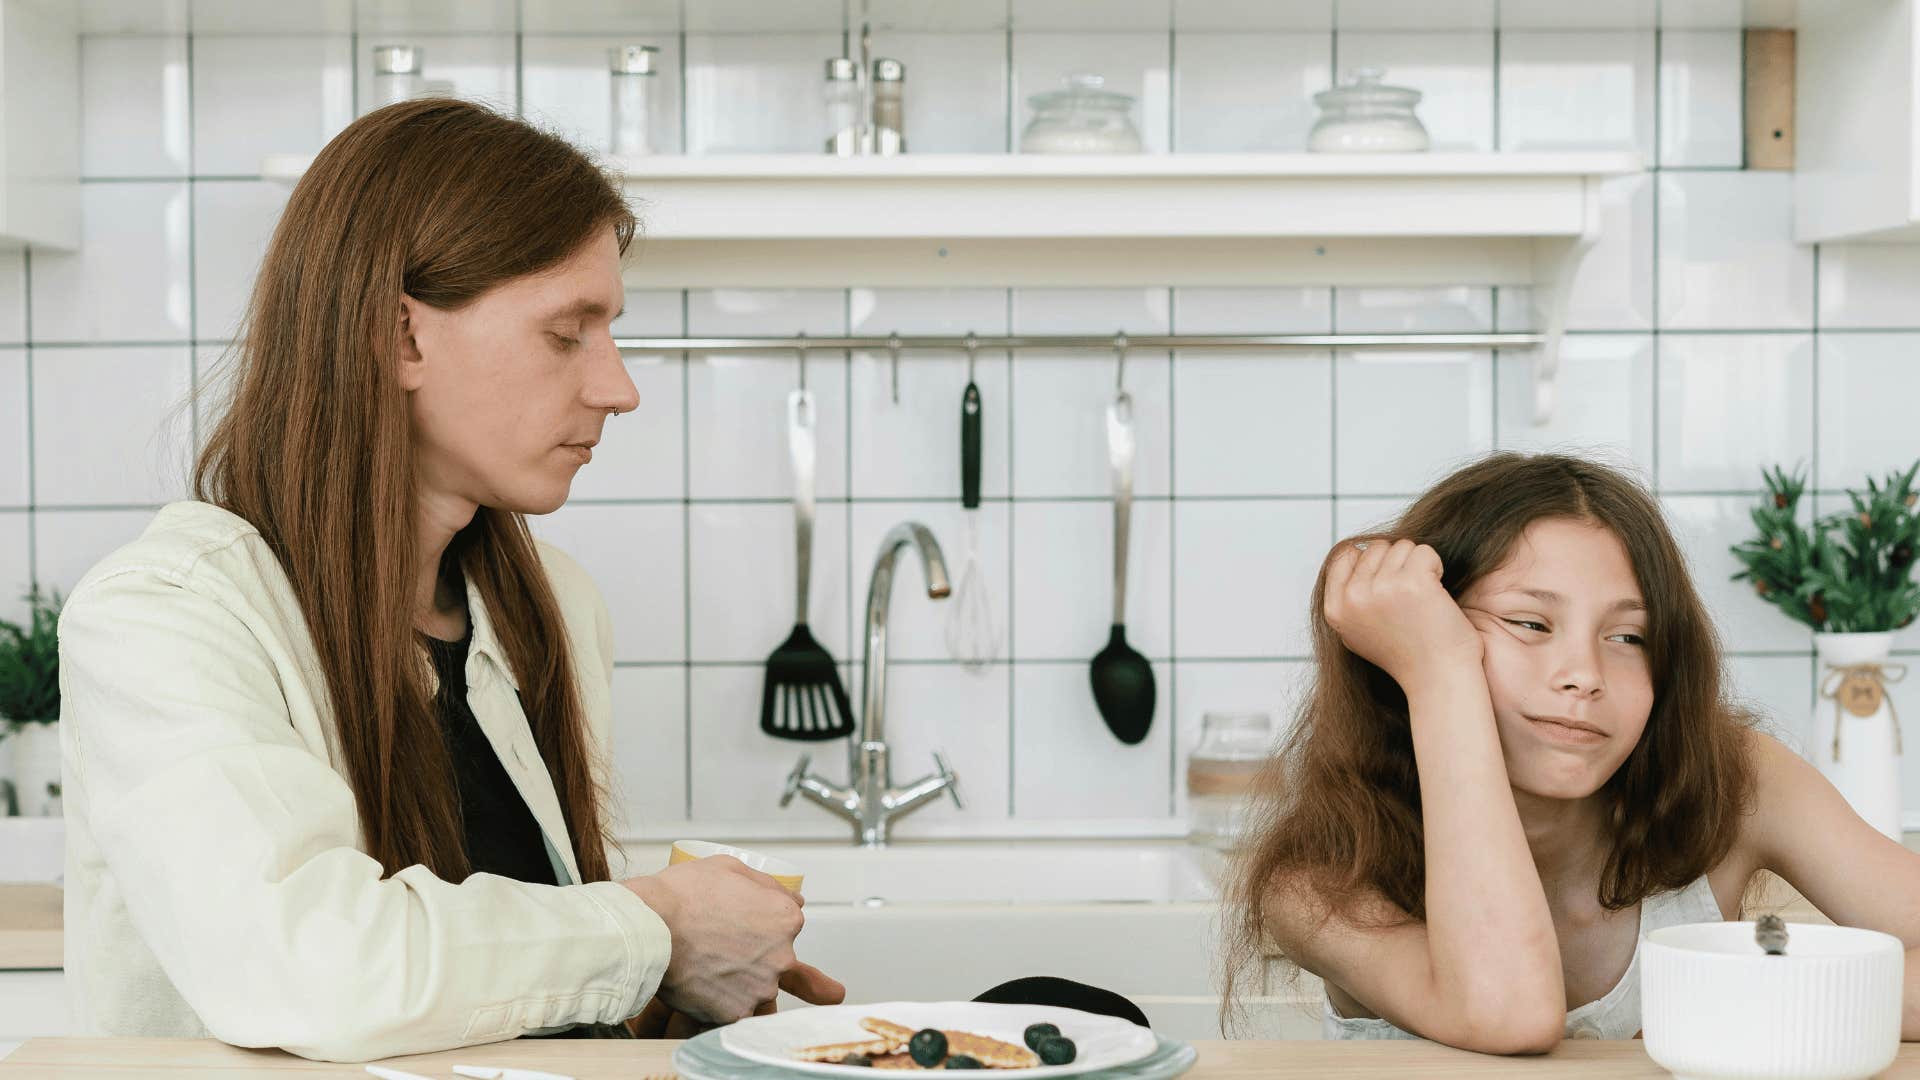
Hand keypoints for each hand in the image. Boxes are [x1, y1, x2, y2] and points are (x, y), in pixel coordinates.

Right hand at [621, 856, 843, 1023]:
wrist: (648, 927)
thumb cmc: (683, 895)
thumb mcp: (731, 868)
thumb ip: (769, 885)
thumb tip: (794, 898)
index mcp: (785, 919)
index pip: (784, 924)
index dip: (757, 921)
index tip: (734, 921)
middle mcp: (782, 956)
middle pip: (773, 957)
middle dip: (750, 951)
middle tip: (716, 942)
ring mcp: (760, 988)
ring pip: (755, 985)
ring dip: (737, 978)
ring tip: (705, 962)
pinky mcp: (736, 1013)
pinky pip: (733, 1008)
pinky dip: (719, 999)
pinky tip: (700, 982)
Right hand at [1322, 537, 1481, 692]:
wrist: (1437, 679)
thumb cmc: (1406, 657)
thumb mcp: (1357, 632)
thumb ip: (1347, 598)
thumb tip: (1351, 554)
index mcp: (1335, 610)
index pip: (1344, 555)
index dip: (1370, 562)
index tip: (1389, 585)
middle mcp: (1353, 598)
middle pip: (1375, 547)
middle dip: (1396, 563)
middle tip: (1409, 597)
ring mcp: (1381, 588)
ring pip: (1401, 546)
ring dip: (1418, 566)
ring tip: (1423, 598)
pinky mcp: (1412, 582)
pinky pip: (1424, 551)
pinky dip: (1436, 567)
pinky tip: (1437, 594)